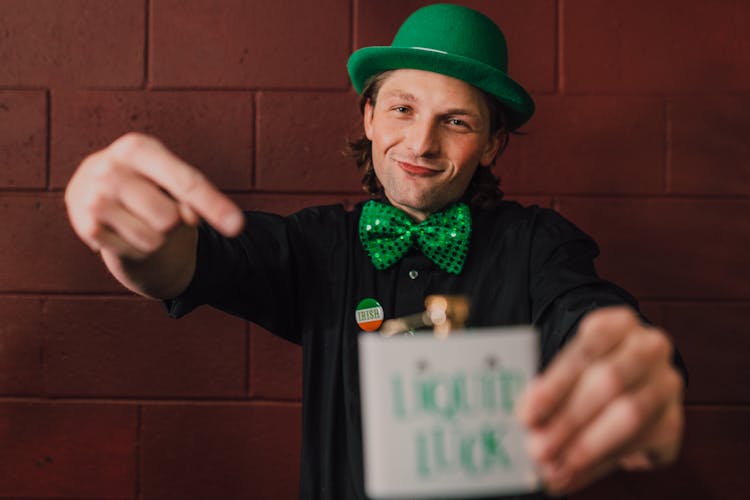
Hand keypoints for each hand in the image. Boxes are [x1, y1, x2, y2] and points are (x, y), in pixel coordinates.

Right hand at [65, 132, 243, 258]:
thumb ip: (189, 197)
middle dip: (174, 223)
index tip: (237, 226)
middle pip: (169, 217)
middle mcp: (109, 167)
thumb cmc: (149, 187)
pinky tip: (123, 231)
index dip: (213, 205)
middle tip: (157, 210)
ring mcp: (93, 197)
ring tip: (139, 220)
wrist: (100, 199)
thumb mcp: (173, 184)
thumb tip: (188, 216)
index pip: (185, 181)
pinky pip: (133, 251)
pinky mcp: (85, 226)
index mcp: (137, 147)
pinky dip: (137, 248)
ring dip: (156, 238)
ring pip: (153, 238)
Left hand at [516, 306, 684, 494]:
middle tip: (538, 448)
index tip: (528, 414)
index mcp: (619, 323)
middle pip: (610, 382)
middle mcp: (650, 348)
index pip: (586, 349)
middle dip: (569, 419)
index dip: (555, 384)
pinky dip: (601, 462)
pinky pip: (640, 444)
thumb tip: (528, 420)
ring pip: (629, 415)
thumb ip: (551, 387)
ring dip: (586, 446)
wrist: (630, 376)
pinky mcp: (674, 421)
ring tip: (554, 467)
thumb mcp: (569, 366)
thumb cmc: (588, 369)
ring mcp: (667, 384)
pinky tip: (574, 473)